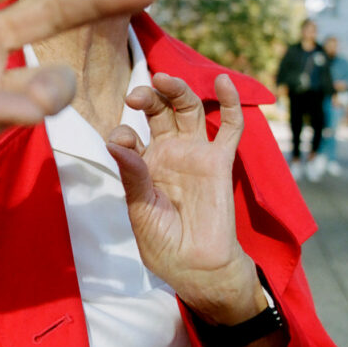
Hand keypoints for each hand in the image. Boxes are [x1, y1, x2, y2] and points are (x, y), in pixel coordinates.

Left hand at [106, 73, 264, 324]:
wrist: (198, 268)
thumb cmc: (164, 245)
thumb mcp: (141, 210)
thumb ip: (133, 176)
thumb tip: (116, 141)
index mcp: (142, 165)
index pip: (130, 135)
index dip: (123, 133)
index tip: (122, 141)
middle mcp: (168, 153)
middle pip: (158, 111)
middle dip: (147, 97)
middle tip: (136, 94)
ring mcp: (195, 154)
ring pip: (188, 109)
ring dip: (178, 89)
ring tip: (165, 78)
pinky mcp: (220, 161)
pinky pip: (230, 127)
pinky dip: (230, 101)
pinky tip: (223, 80)